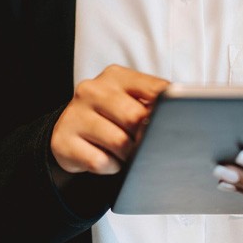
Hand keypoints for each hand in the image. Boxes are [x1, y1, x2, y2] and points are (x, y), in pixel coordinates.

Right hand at [50, 64, 168, 175]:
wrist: (68, 132)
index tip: (169, 124)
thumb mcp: (130, 101)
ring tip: (123, 152)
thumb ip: (152, 102)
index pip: (154, 90)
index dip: (166, 111)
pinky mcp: (62, 140)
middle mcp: (92, 90)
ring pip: (119, 143)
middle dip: (145, 136)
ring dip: (128, 155)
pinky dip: (110, 167)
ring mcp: (74, 114)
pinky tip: (107, 159)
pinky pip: (100, 162)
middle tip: (144, 143)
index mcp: (115, 76)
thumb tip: (181, 116)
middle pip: (136, 117)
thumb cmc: (109, 117)